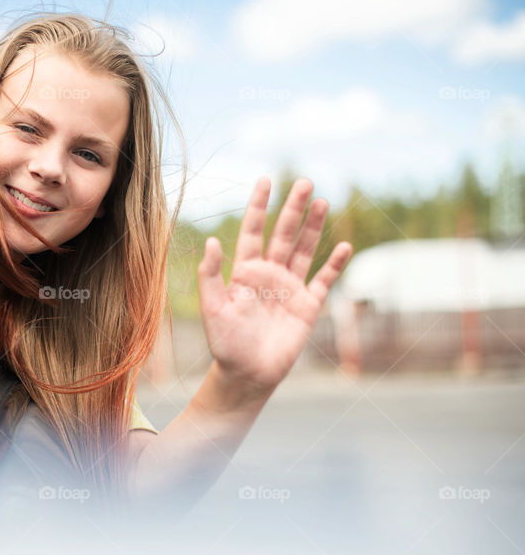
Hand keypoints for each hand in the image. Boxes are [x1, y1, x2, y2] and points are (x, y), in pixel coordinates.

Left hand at [197, 178, 351, 390]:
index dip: (258, 206)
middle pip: (283, 234)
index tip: (265, 180)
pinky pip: (324, 281)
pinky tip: (344, 246)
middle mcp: (269, 274)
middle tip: (304, 181)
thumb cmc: (225, 343)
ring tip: (321, 201)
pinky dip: (334, 265)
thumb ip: (211, 276)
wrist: (247, 374)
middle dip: (292, 208)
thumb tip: (212, 241)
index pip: (252, 230)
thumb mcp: (212, 309)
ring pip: (304, 250)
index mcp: (245, 271)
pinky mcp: (308, 306)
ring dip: (313, 227)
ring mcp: (290, 288)